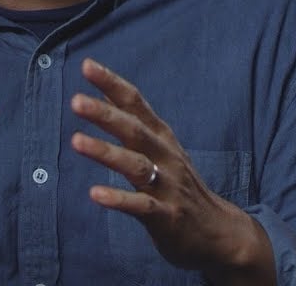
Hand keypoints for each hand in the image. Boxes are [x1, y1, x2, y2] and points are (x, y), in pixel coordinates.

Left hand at [70, 59, 271, 282]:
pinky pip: (141, 205)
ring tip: (76, 140)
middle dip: (105, 114)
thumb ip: (134, 122)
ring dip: (106, 152)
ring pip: (135, 165)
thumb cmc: (180, 185)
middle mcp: (165, 156)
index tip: (87, 65)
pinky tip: (95, 193)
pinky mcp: (166, 216)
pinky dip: (118, 199)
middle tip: (76, 100)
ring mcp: (168, 186)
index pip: (136, 103)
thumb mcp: (161, 148)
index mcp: (161, 137)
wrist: (219, 232)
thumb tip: (104, 93)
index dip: (112, 83)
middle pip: (134, 130)